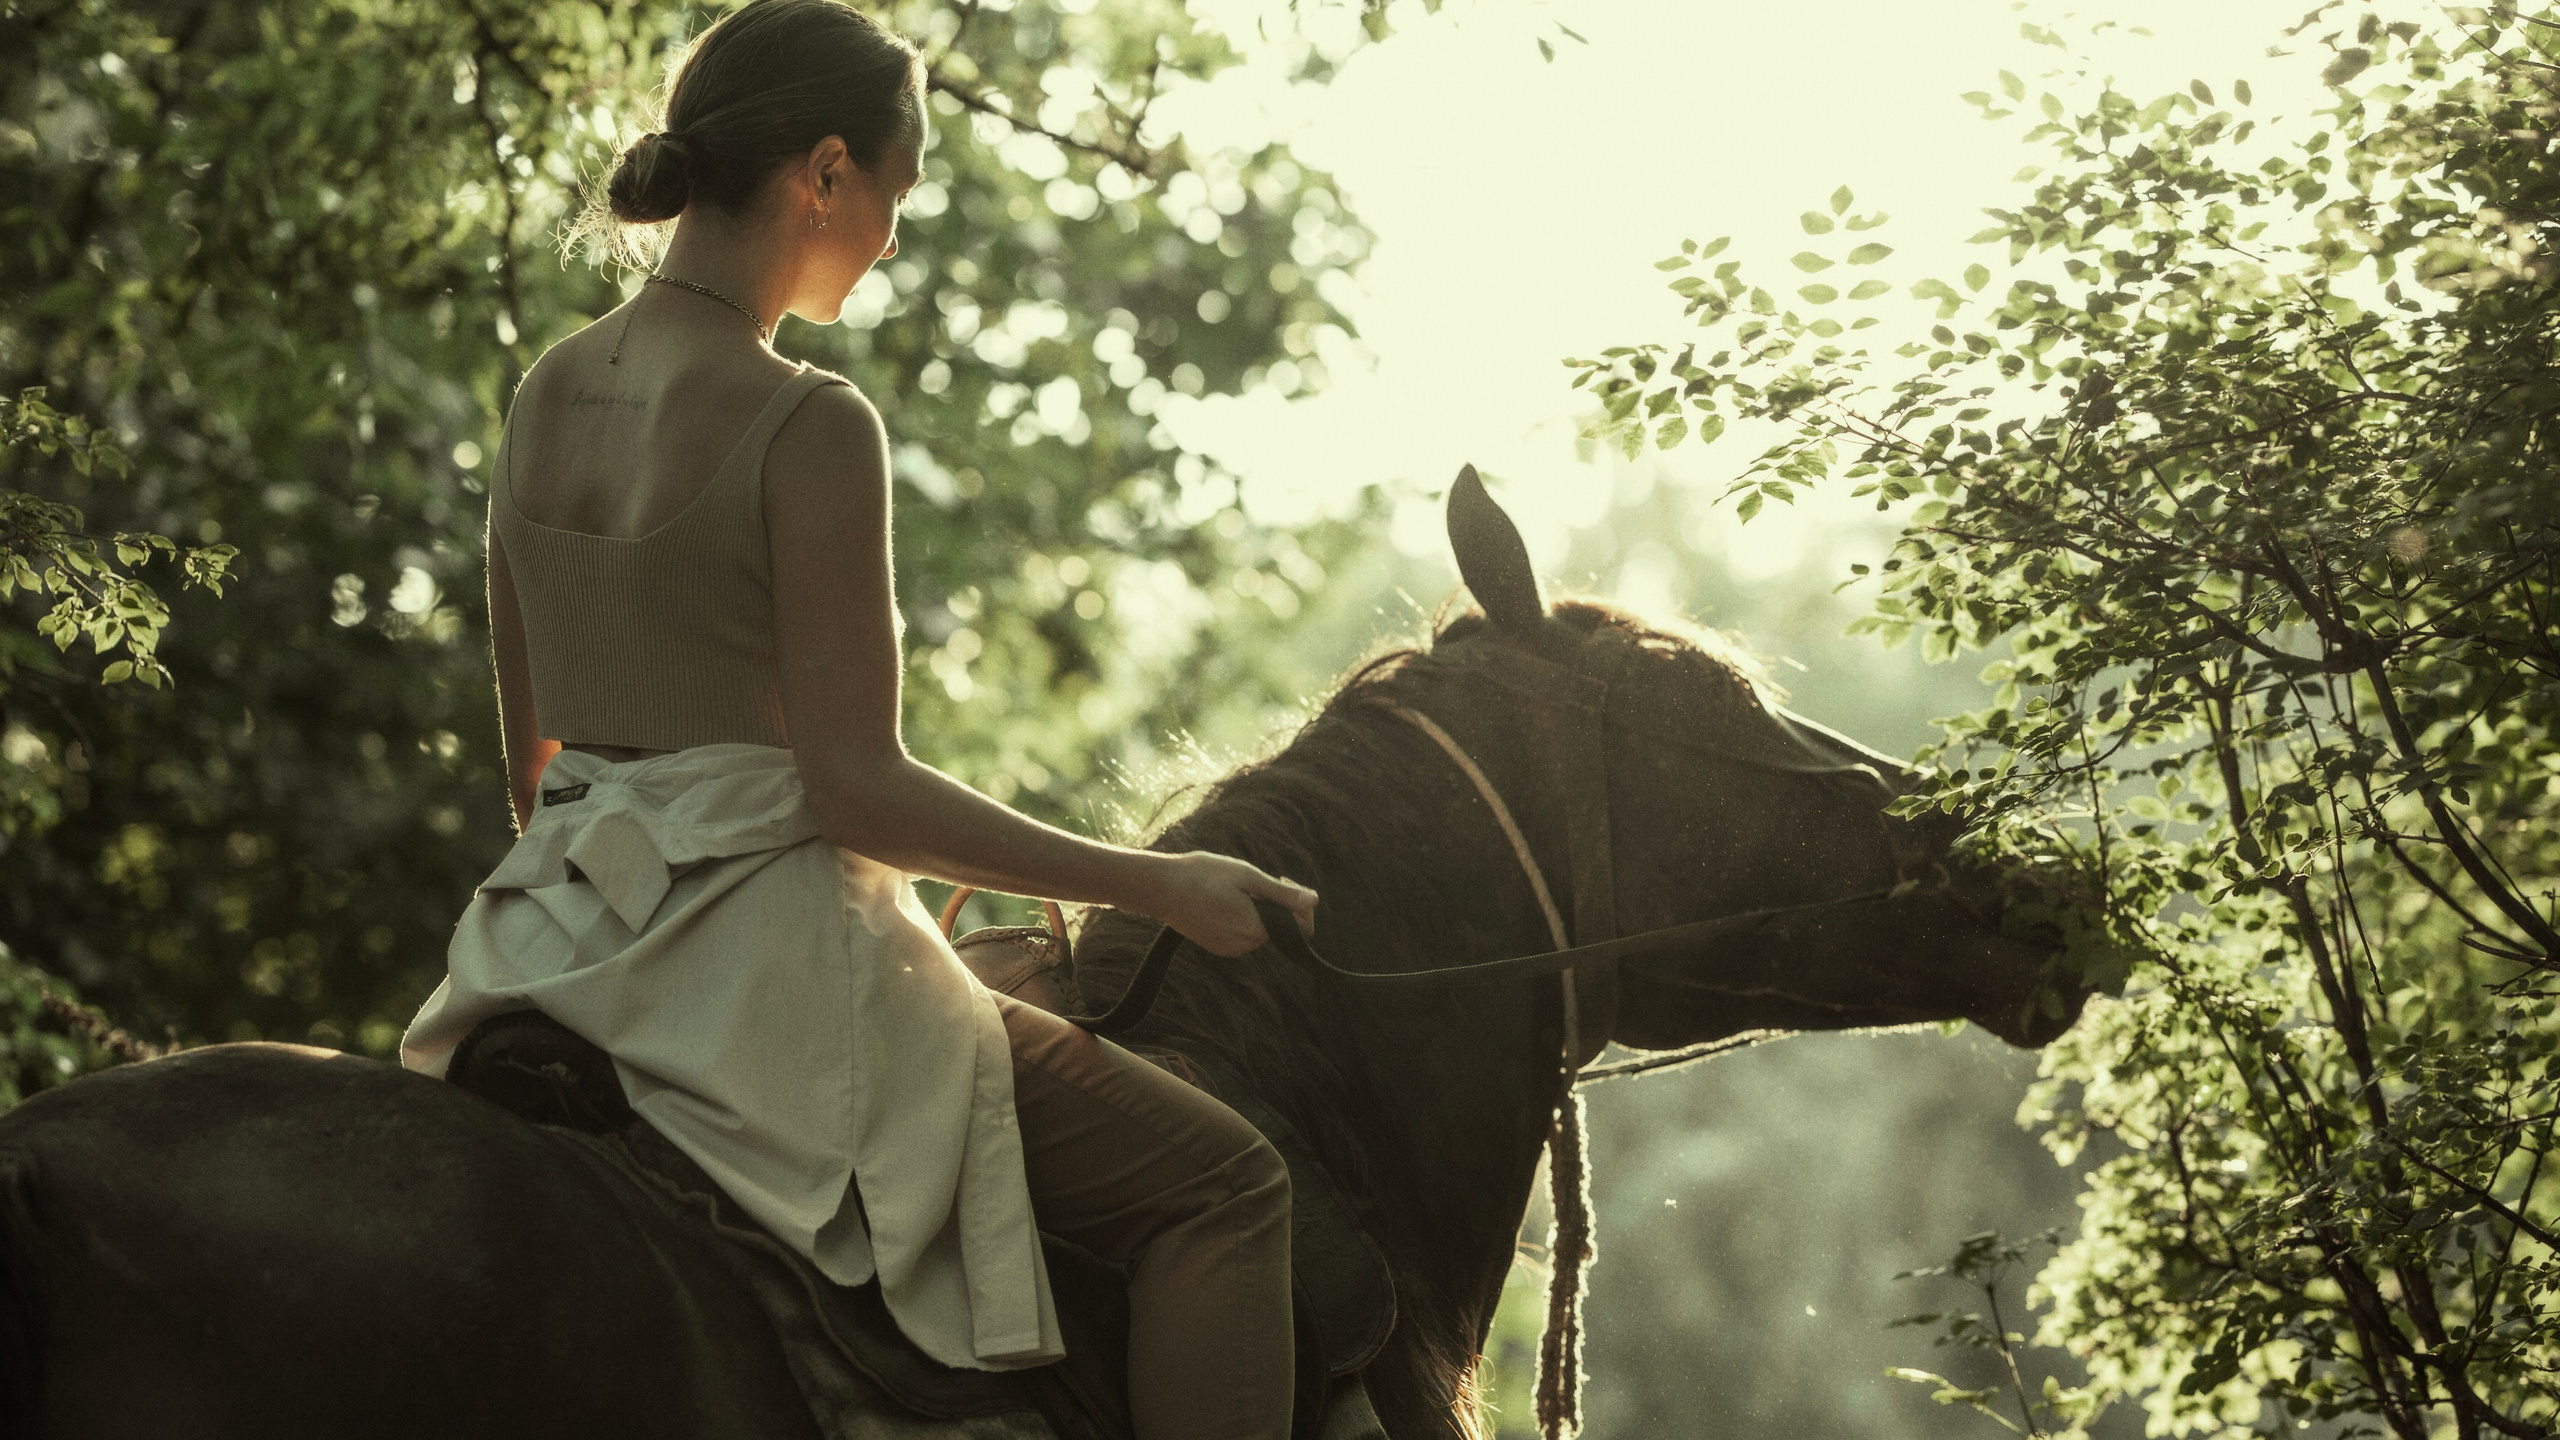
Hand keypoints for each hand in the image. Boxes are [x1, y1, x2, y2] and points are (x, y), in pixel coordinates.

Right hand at [1149, 851, 1317, 957]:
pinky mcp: (1216, 947)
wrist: (1160, 888)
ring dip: (1255, 909)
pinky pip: (1240, 933)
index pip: (1299, 925)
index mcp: (1256, 929)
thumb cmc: (1203, 875)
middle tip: (1252, 880)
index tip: (1281, 878)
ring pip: (1258, 928)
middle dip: (1273, 903)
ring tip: (1231, 889)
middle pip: (1276, 925)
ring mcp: (1229, 949)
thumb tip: (1314, 901)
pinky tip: (1220, 900)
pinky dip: (1239, 917)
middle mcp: (1245, 946)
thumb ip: (1283, 893)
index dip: (1297, 901)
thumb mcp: (1248, 877)